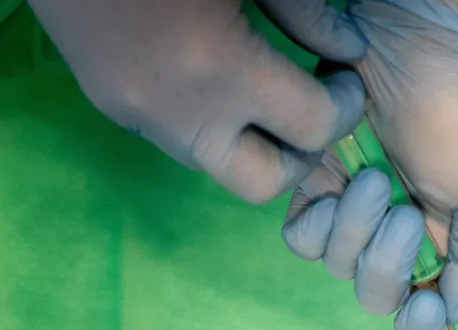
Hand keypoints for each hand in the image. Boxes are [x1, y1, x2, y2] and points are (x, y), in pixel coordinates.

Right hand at [27, 0, 367, 203]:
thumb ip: (307, 10)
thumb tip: (349, 52)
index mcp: (218, 67)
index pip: (313, 128)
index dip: (344, 106)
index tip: (345, 76)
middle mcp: (174, 110)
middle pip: (265, 184)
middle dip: (301, 153)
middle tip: (313, 106)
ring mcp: (135, 113)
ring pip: (215, 167)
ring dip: (252, 142)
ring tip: (268, 87)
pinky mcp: (108, 103)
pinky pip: (176, 138)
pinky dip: (210, 122)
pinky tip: (216, 72)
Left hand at [281, 0, 457, 329]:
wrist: (423, 52)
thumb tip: (452, 315)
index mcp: (442, 251)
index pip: (422, 320)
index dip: (420, 324)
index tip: (427, 301)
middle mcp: (395, 242)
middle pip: (376, 298)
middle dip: (386, 264)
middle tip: (403, 210)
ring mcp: (354, 217)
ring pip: (337, 267)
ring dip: (356, 228)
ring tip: (375, 177)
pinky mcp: (317, 189)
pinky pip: (301, 238)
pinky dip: (319, 220)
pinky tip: (342, 181)